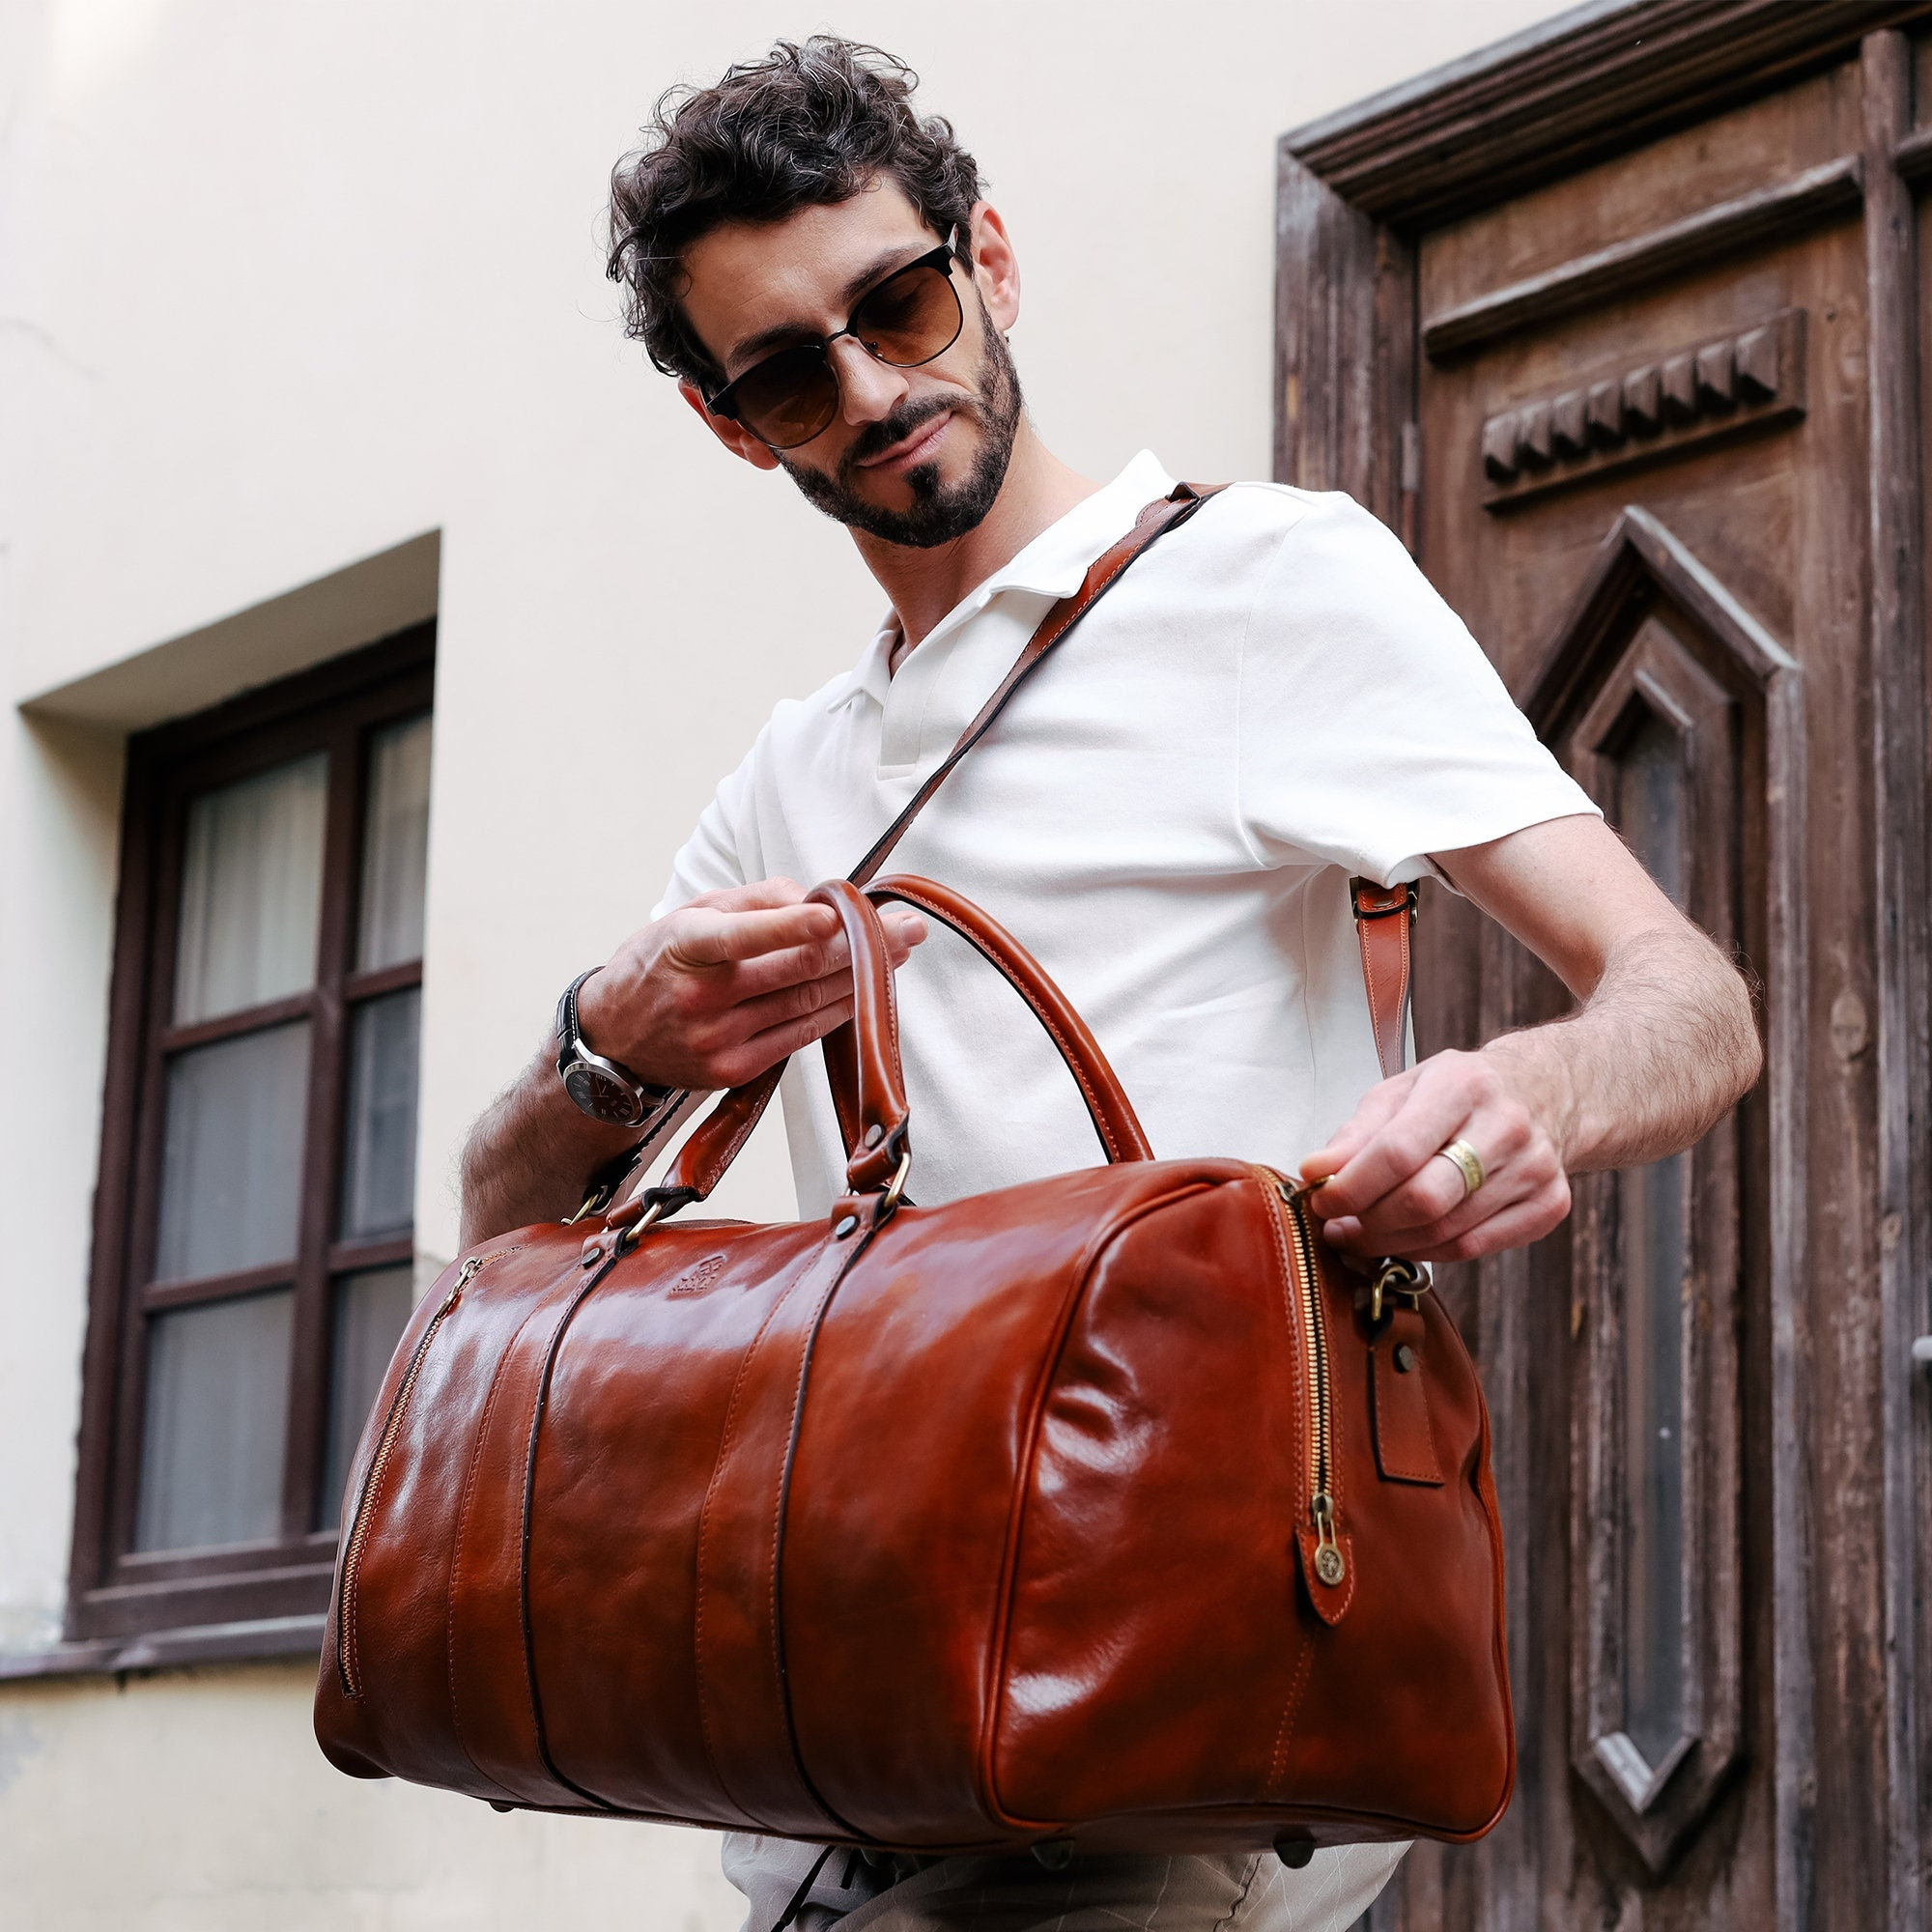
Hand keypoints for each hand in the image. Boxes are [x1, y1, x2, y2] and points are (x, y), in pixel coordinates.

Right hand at [575, 878, 925, 1092]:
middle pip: (796, 969)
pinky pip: (801, 1035)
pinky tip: (864, 991)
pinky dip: (838, 1010)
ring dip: (861, 977)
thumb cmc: (659, 963)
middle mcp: (701, 996)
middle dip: (860, 946)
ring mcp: (718, 1039)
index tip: (837, 912)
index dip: (794, 925)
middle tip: (907, 928)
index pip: (744, 935)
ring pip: (807, 1002)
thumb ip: (753, 900)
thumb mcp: (690, 914)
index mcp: (684, 946)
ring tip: (899, 953)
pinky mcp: (734, 1070)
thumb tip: (813, 899)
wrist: (612, 1040)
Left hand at [1298, 1047, 1570, 1262]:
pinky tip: (1406, 1240)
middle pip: (1425, 1200)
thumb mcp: (1401, 1092)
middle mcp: (1506, 1125)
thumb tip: (1316, 1172)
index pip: (1398, 1151)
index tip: (1322, 1201)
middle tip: (1340, 1228)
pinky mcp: (1549, 1204)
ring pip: (1448, 1232)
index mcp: (1462, 1085)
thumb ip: (1356, 1134)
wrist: (1541, 1092)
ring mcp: (1535, 1168)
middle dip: (1370, 1223)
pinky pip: (1475, 1247)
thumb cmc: (1457, 1093)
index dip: (1351, 1187)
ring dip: (1393, 1243)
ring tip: (1363, 1234)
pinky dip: (1430, 1252)